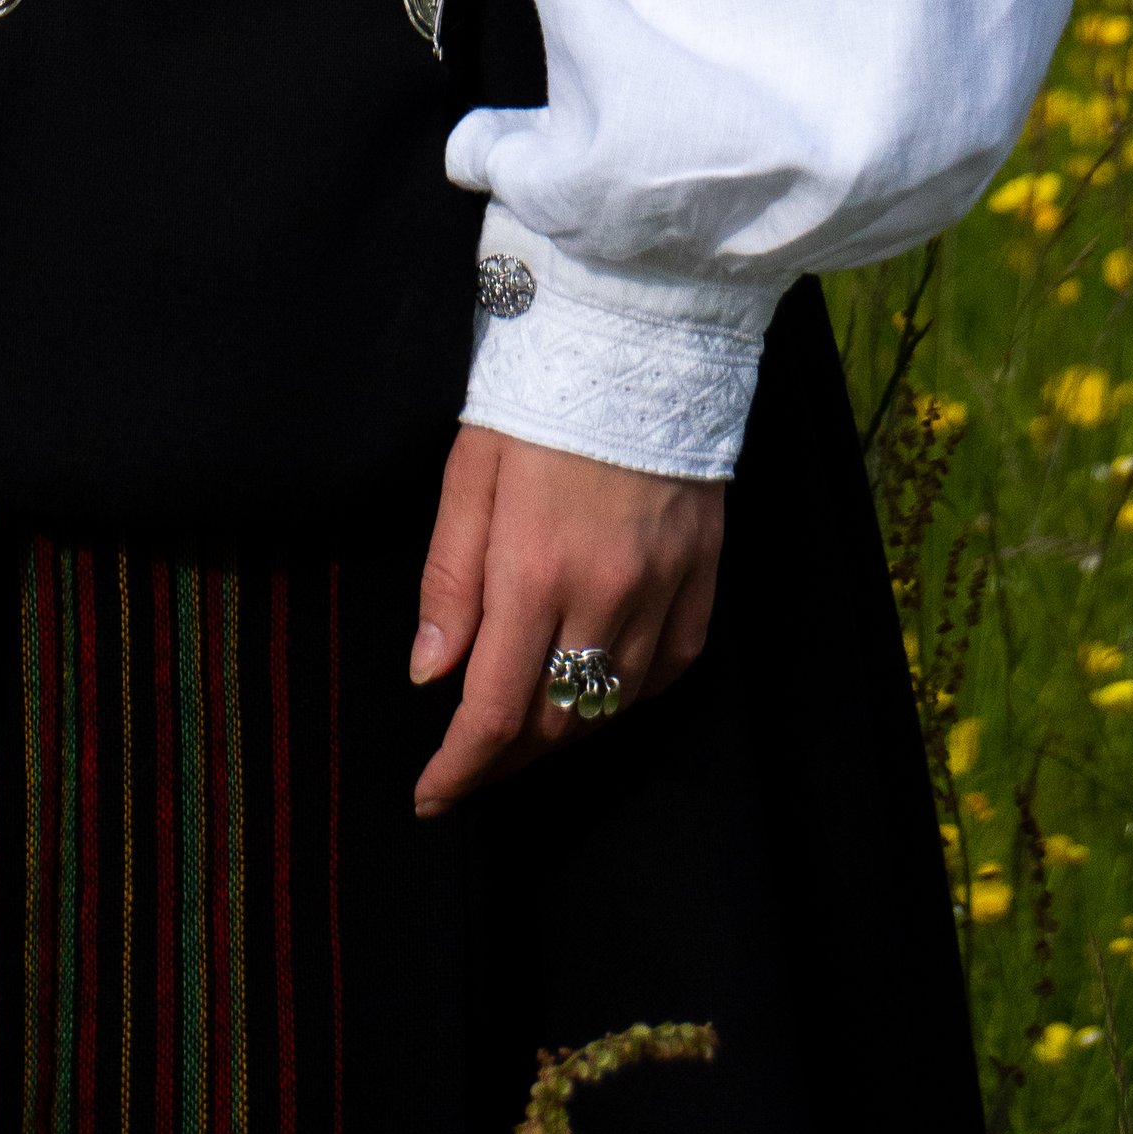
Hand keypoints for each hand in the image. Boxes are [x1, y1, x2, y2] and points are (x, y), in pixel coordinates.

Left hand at [409, 424, 723, 816]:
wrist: (640, 336)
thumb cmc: (538, 398)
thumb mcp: (468, 474)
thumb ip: (449, 580)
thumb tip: (429, 673)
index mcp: (533, 572)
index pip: (493, 712)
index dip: (460, 770)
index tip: (431, 796)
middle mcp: (604, 597)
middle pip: (553, 723)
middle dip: (504, 756)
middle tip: (469, 760)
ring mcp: (662, 592)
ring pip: (610, 708)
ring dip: (561, 731)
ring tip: (523, 727)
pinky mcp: (703, 579)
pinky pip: (666, 671)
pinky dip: (625, 695)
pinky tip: (597, 685)